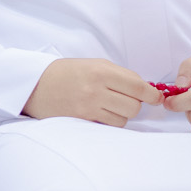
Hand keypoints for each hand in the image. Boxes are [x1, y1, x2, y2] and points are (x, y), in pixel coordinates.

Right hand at [23, 58, 160, 126]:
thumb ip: (120, 75)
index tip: (156, 97)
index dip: (152, 94)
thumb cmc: (66, 72)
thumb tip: (146, 89)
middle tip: (126, 99)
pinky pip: (109, 126)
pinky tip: (100, 113)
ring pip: (124, 119)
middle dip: (135, 104)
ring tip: (109, 106)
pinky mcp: (81, 120)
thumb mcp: (93, 64)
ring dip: (122, 114)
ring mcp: (88, 107)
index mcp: (101, 71)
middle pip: (134, 106)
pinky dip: (110, 121)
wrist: (34, 84)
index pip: (139, 86)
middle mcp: (96, 89)